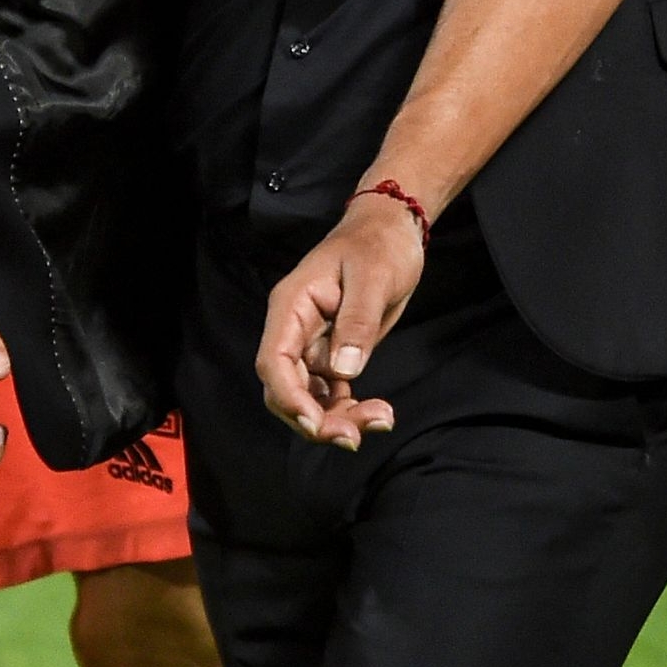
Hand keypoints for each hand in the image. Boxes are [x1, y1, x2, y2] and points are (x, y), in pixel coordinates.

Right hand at [255, 194, 427, 449]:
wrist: (393, 230)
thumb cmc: (379, 244)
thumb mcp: (373, 276)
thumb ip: (357, 322)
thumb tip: (343, 371)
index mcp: (292, 306)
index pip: (273, 361)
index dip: (289, 398)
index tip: (316, 424)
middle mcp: (295, 329)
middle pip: (287, 389)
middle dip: (315, 419)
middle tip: (355, 437)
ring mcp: (312, 344)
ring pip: (309, 398)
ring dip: (337, 419)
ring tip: (381, 420)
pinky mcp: (332, 353)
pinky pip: (330, 393)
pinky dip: (349, 409)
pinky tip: (379, 412)